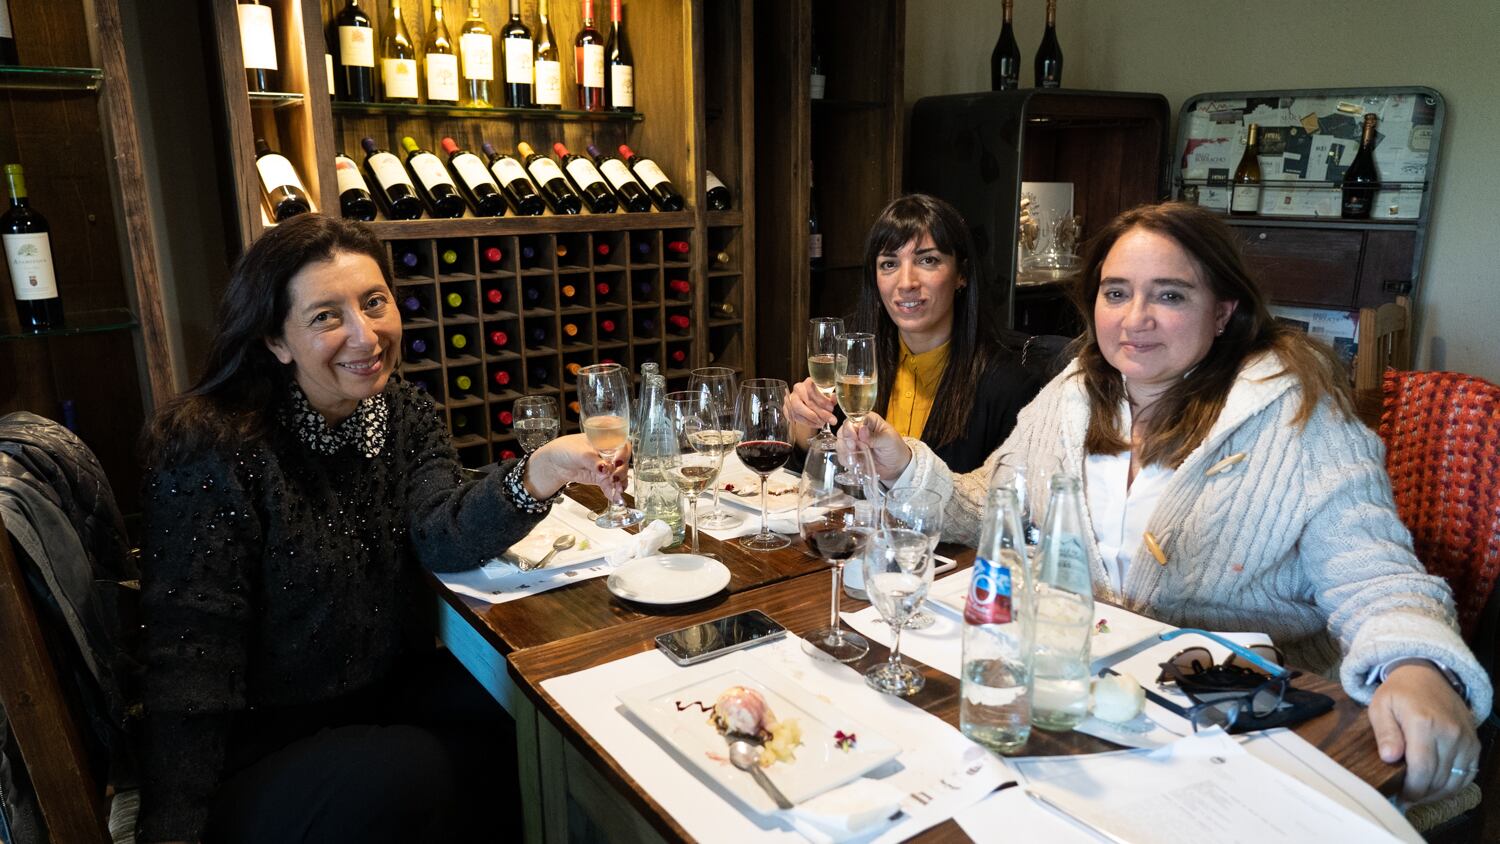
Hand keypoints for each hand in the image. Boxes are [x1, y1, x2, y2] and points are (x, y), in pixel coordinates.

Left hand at [524, 435, 630, 500]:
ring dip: (620, 484)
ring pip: (619, 475)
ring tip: (617, 491)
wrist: (555, 463)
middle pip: (623, 462)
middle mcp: (609, 454)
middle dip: (622, 471)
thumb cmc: (566, 449)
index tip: (617, 462)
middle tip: (615, 478)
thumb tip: (604, 468)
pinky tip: (615, 498)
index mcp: (606, 441)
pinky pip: (611, 486)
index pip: (622, 446)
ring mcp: (606, 467)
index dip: (623, 454)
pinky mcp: (602, 479)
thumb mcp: (579, 452)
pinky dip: (613, 493)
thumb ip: (592, 460)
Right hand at [785, 377, 836, 447]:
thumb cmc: (818, 399)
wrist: (807, 404)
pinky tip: (815, 424)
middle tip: (830, 420)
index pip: (813, 390)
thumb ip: (831, 398)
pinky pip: (794, 416)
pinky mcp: (786, 408)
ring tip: (822, 423)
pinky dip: (806, 422)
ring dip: (812, 419)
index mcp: (808, 382)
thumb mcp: (827, 397)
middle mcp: (798, 389)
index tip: (831, 408)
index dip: (822, 400)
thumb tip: (834, 397)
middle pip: (807, 401)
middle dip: (820, 413)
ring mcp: (790, 398)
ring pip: (798, 410)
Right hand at [837, 411, 910, 481]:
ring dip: (846, 452)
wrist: (897, 467)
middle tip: (853, 449)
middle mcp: (858, 430)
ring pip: (840, 444)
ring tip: (856, 459)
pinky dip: (847, 461)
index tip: (854, 439)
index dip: (850, 429)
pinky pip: (842, 456)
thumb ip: (875, 436)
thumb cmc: (896, 449)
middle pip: (843, 431)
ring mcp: (854, 443)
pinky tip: (856, 463)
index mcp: (868, 421)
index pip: (852, 420)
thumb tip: (862, 430)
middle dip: (846, 442)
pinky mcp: (852, 455)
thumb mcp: (889, 440)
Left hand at [1367, 660, 1479, 803]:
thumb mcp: (1380, 707)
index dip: (1412, 789)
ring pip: (1455, 780)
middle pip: (1438, 778)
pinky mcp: (1474, 743)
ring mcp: (1465, 738)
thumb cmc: (1399, 693)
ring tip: (1419, 794)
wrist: (1427, 675)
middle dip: (1421, 793)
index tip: (1400, 797)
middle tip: (1406, 798)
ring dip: (1437, 793)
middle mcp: (1450, 732)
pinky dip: (1453, 785)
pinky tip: (1436, 787)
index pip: (1422, 769)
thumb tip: (1389, 757)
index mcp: (1424, 723)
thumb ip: (1385, 733)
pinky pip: (1467, 773)